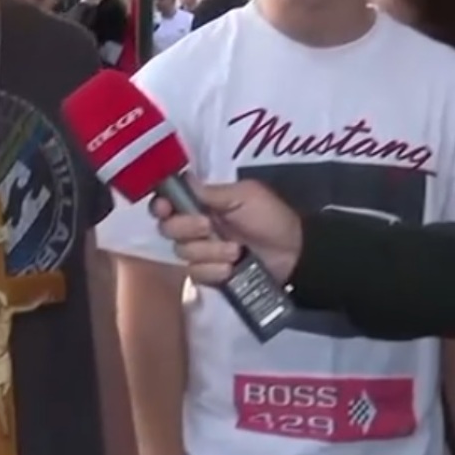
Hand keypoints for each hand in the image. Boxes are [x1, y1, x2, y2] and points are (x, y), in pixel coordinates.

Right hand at [149, 177, 302, 284]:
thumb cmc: (270, 217)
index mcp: (202, 204)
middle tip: (209, 226)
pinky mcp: (209, 274)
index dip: (161, 205)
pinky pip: (196, 273)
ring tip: (236, 250)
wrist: (293, 253)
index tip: (165, 208)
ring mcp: (202, 252)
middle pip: (168, 228)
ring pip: (183, 252)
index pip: (168, 203)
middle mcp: (195, 227)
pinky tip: (231, 268)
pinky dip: (214, 270)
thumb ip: (211, 192)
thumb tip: (181, 179)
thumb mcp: (245, 196)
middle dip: (186, 227)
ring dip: (209, 251)